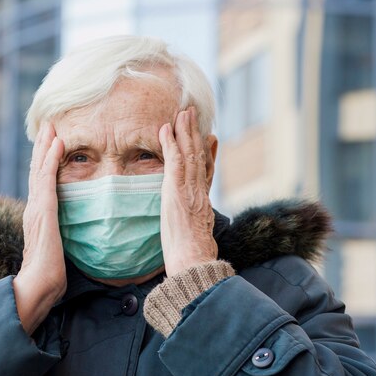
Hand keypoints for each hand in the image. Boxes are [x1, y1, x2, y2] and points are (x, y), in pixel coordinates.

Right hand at [13, 122, 65, 334]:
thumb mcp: (57, 250)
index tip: (52, 144)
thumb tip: (69, 236)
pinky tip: (58, 144)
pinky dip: (51, 159)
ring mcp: (37, 209)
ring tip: (52, 126)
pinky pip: (47, 179)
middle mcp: (34, 208)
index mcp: (38, 216)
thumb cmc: (50, 275)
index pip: (41, 184)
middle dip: (43, 147)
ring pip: (39, 169)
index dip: (45, 163)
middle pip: (37, 171)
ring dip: (46, 146)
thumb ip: (61, 237)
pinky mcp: (43, 211)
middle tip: (49, 125)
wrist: (39, 285)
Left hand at [158, 107, 217, 276]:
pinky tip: (166, 129)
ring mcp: (190, 190)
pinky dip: (170, 143)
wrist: (193, 261)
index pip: (207, 173)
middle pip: (200, 157)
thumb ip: (197, 227)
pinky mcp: (177, 190)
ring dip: (184, 131)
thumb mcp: (198, 238)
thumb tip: (196, 231)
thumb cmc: (192, 258)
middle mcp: (199, 192)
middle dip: (195, 134)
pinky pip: (175, 161)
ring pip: (189, 153)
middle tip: (192, 114)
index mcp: (203, 203)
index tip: (210, 138)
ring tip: (182, 113)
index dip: (208, 153)